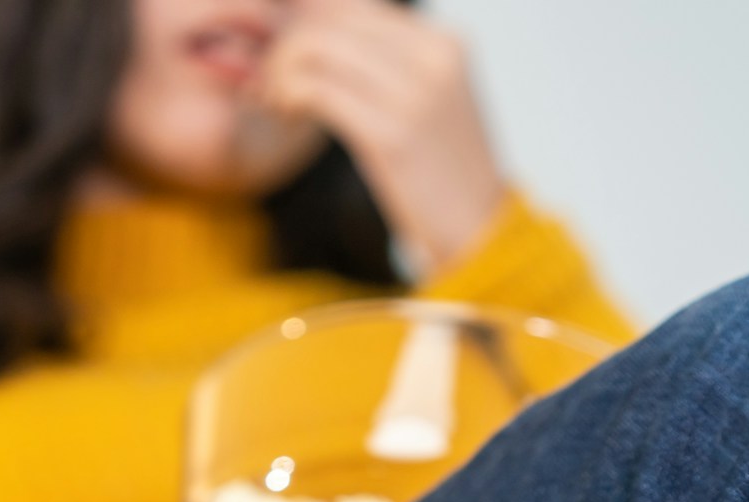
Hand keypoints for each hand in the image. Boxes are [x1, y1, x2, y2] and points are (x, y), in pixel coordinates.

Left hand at [259, 0, 505, 271]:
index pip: (353, 5)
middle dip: (286, 47)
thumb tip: (319, 31)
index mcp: (444, 41)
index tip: (286, 59)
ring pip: (317, 48)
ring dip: (281, 73)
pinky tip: (287, 115)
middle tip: (270, 85)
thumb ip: (384, 62)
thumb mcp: (424, 100)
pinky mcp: (392, 136)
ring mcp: (416, 95)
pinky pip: (317, 90)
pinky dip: (289, 97)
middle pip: (331, 20)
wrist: (478, 230)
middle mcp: (434, 57)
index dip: (306, 24)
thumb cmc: (439, 170)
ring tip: (279, 104)